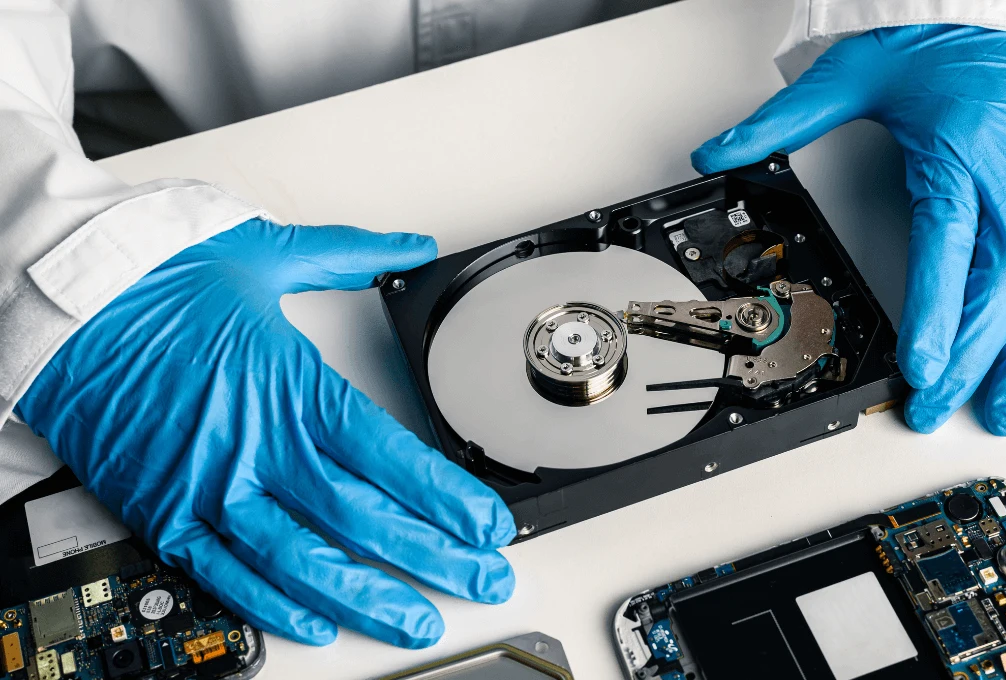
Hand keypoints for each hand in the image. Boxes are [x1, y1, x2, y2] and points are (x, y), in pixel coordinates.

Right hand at [15, 218, 515, 646]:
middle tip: (481, 579)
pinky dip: (271, 603)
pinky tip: (315, 622)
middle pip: (362, 516)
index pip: (390, 456)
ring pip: (302, 558)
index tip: (488, 525)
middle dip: (433, 556)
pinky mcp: (164, 511)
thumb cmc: (163, 278)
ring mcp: (210, 485)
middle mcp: (258, 444)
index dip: (447, 499)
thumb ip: (351, 254)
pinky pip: (224, 572)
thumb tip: (411, 245)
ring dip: (364, 597)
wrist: (67, 300)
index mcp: (293, 385)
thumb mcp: (268, 251)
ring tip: (417, 620)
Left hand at [692, 25, 1005, 434]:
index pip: (946, 248)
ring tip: (1005, 407)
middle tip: (939, 407)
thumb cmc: (949, 41)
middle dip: (970, 359)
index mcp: (960, 157)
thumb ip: (787, 120)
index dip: (936, 315)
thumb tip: (719, 152)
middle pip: (1001, 287)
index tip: (922, 368)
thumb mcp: (855, 73)